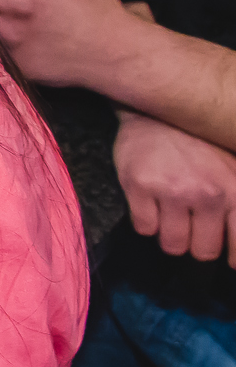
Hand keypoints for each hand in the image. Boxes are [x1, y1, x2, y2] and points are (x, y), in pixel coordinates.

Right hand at [114, 110, 235, 263]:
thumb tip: (234, 239)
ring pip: (172, 245)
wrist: (158, 108)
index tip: (226, 257)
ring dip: (170, 236)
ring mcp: (172, 190)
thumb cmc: (202, 140)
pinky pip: (144, 228)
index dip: (232, 256)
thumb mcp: (234, 166)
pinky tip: (151, 204)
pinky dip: (147, 222)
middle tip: (192, 227)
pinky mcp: (140, 186)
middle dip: (197, 243)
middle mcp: (207, 193)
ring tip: (170, 216)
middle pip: (203, 250)